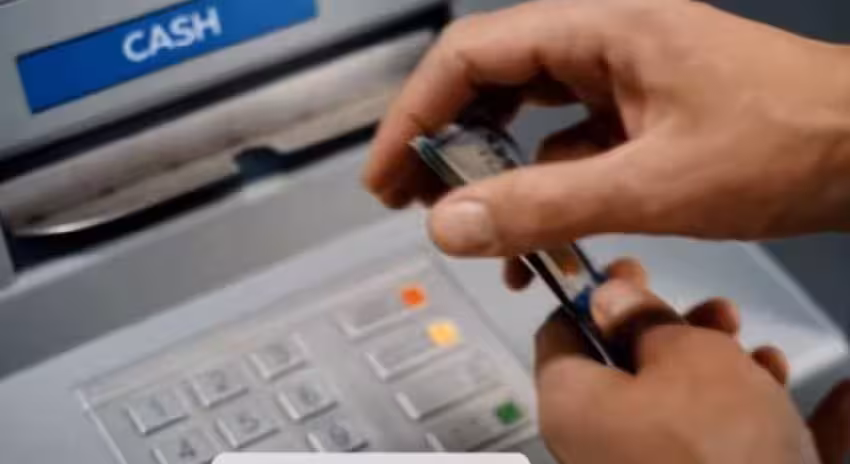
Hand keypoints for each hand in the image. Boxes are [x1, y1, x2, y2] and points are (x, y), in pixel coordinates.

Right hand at [363, 0, 849, 259]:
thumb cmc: (787, 145)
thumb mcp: (654, 184)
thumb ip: (545, 206)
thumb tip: (447, 224)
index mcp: (598, 29)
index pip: (470, 55)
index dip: (414, 113)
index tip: (385, 176)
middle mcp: (601, 43)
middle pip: (490, 80)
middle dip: (442, 141)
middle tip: (408, 201)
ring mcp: (621, 79)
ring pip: (527, 117)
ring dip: (490, 170)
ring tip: (460, 224)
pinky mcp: (640, 116)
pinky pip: (568, 147)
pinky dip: (541, 190)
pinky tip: (530, 237)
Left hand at [538, 258, 849, 463]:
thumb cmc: (717, 445)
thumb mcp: (684, 355)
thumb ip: (643, 318)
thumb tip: (609, 297)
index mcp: (572, 405)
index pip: (560, 334)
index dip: (598, 295)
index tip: (636, 270)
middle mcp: (597, 446)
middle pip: (629, 370)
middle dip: (683, 334)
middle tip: (723, 314)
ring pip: (685, 410)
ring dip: (732, 377)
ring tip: (771, 361)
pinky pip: (734, 450)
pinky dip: (773, 424)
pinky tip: (840, 399)